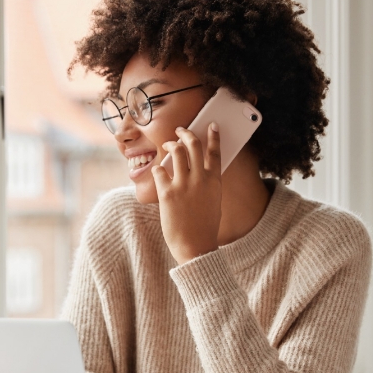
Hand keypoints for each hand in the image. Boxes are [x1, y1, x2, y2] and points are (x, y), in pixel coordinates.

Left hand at [151, 123, 221, 264]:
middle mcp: (200, 179)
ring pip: (177, 151)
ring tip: (167, 145)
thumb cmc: (204, 227)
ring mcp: (184, 184)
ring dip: (171, 145)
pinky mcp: (167, 193)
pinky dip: (158, 168)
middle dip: (186, 133)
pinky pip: (159, 170)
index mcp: (214, 181)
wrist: (195, 246)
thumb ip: (207, 184)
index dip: (213, 136)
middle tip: (180, 130)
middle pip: (194, 145)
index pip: (215, 152)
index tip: (211, 126)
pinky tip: (157, 171)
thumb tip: (198, 171)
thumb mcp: (213, 202)